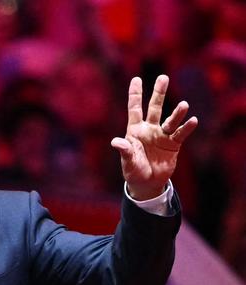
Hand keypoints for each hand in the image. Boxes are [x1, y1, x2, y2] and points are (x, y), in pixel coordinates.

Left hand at [111, 75, 197, 200]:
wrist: (147, 183)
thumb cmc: (133, 169)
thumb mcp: (127, 160)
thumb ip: (124, 150)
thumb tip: (115, 142)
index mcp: (135, 130)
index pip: (135, 108)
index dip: (135, 94)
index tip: (136, 79)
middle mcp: (150, 129)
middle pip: (155, 108)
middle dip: (159, 93)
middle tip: (163, 77)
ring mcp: (162, 136)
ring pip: (170, 120)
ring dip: (177, 113)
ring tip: (184, 105)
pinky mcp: (173, 145)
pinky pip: (180, 134)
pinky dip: (186, 128)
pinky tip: (192, 121)